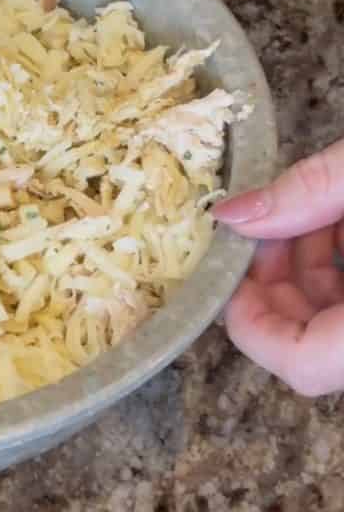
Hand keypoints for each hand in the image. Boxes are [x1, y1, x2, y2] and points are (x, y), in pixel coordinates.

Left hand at [213, 138, 343, 395]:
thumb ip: (306, 194)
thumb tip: (229, 214)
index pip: (302, 364)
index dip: (250, 323)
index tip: (225, 269)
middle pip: (313, 340)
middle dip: (273, 283)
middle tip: (258, 227)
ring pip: (335, 320)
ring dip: (305, 268)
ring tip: (301, 210)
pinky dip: (338, 263)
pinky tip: (330, 216)